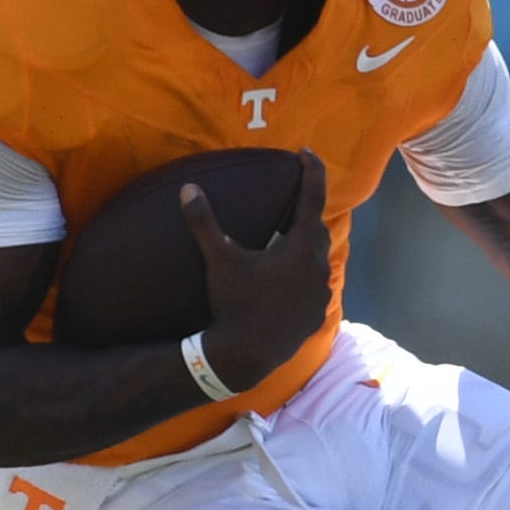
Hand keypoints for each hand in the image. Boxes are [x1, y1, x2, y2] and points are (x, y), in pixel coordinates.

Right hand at [184, 150, 331, 390]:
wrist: (245, 357)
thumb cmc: (235, 305)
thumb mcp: (220, 262)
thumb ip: (205, 223)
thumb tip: (189, 189)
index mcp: (301, 249)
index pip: (312, 198)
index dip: (312, 171)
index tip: (306, 152)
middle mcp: (318, 268)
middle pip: (316, 229)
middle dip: (305, 212)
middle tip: (290, 200)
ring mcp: (320, 294)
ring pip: (318, 259)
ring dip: (305, 245)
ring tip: (287, 239)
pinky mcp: (316, 315)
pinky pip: (315, 285)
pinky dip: (304, 275)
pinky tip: (288, 279)